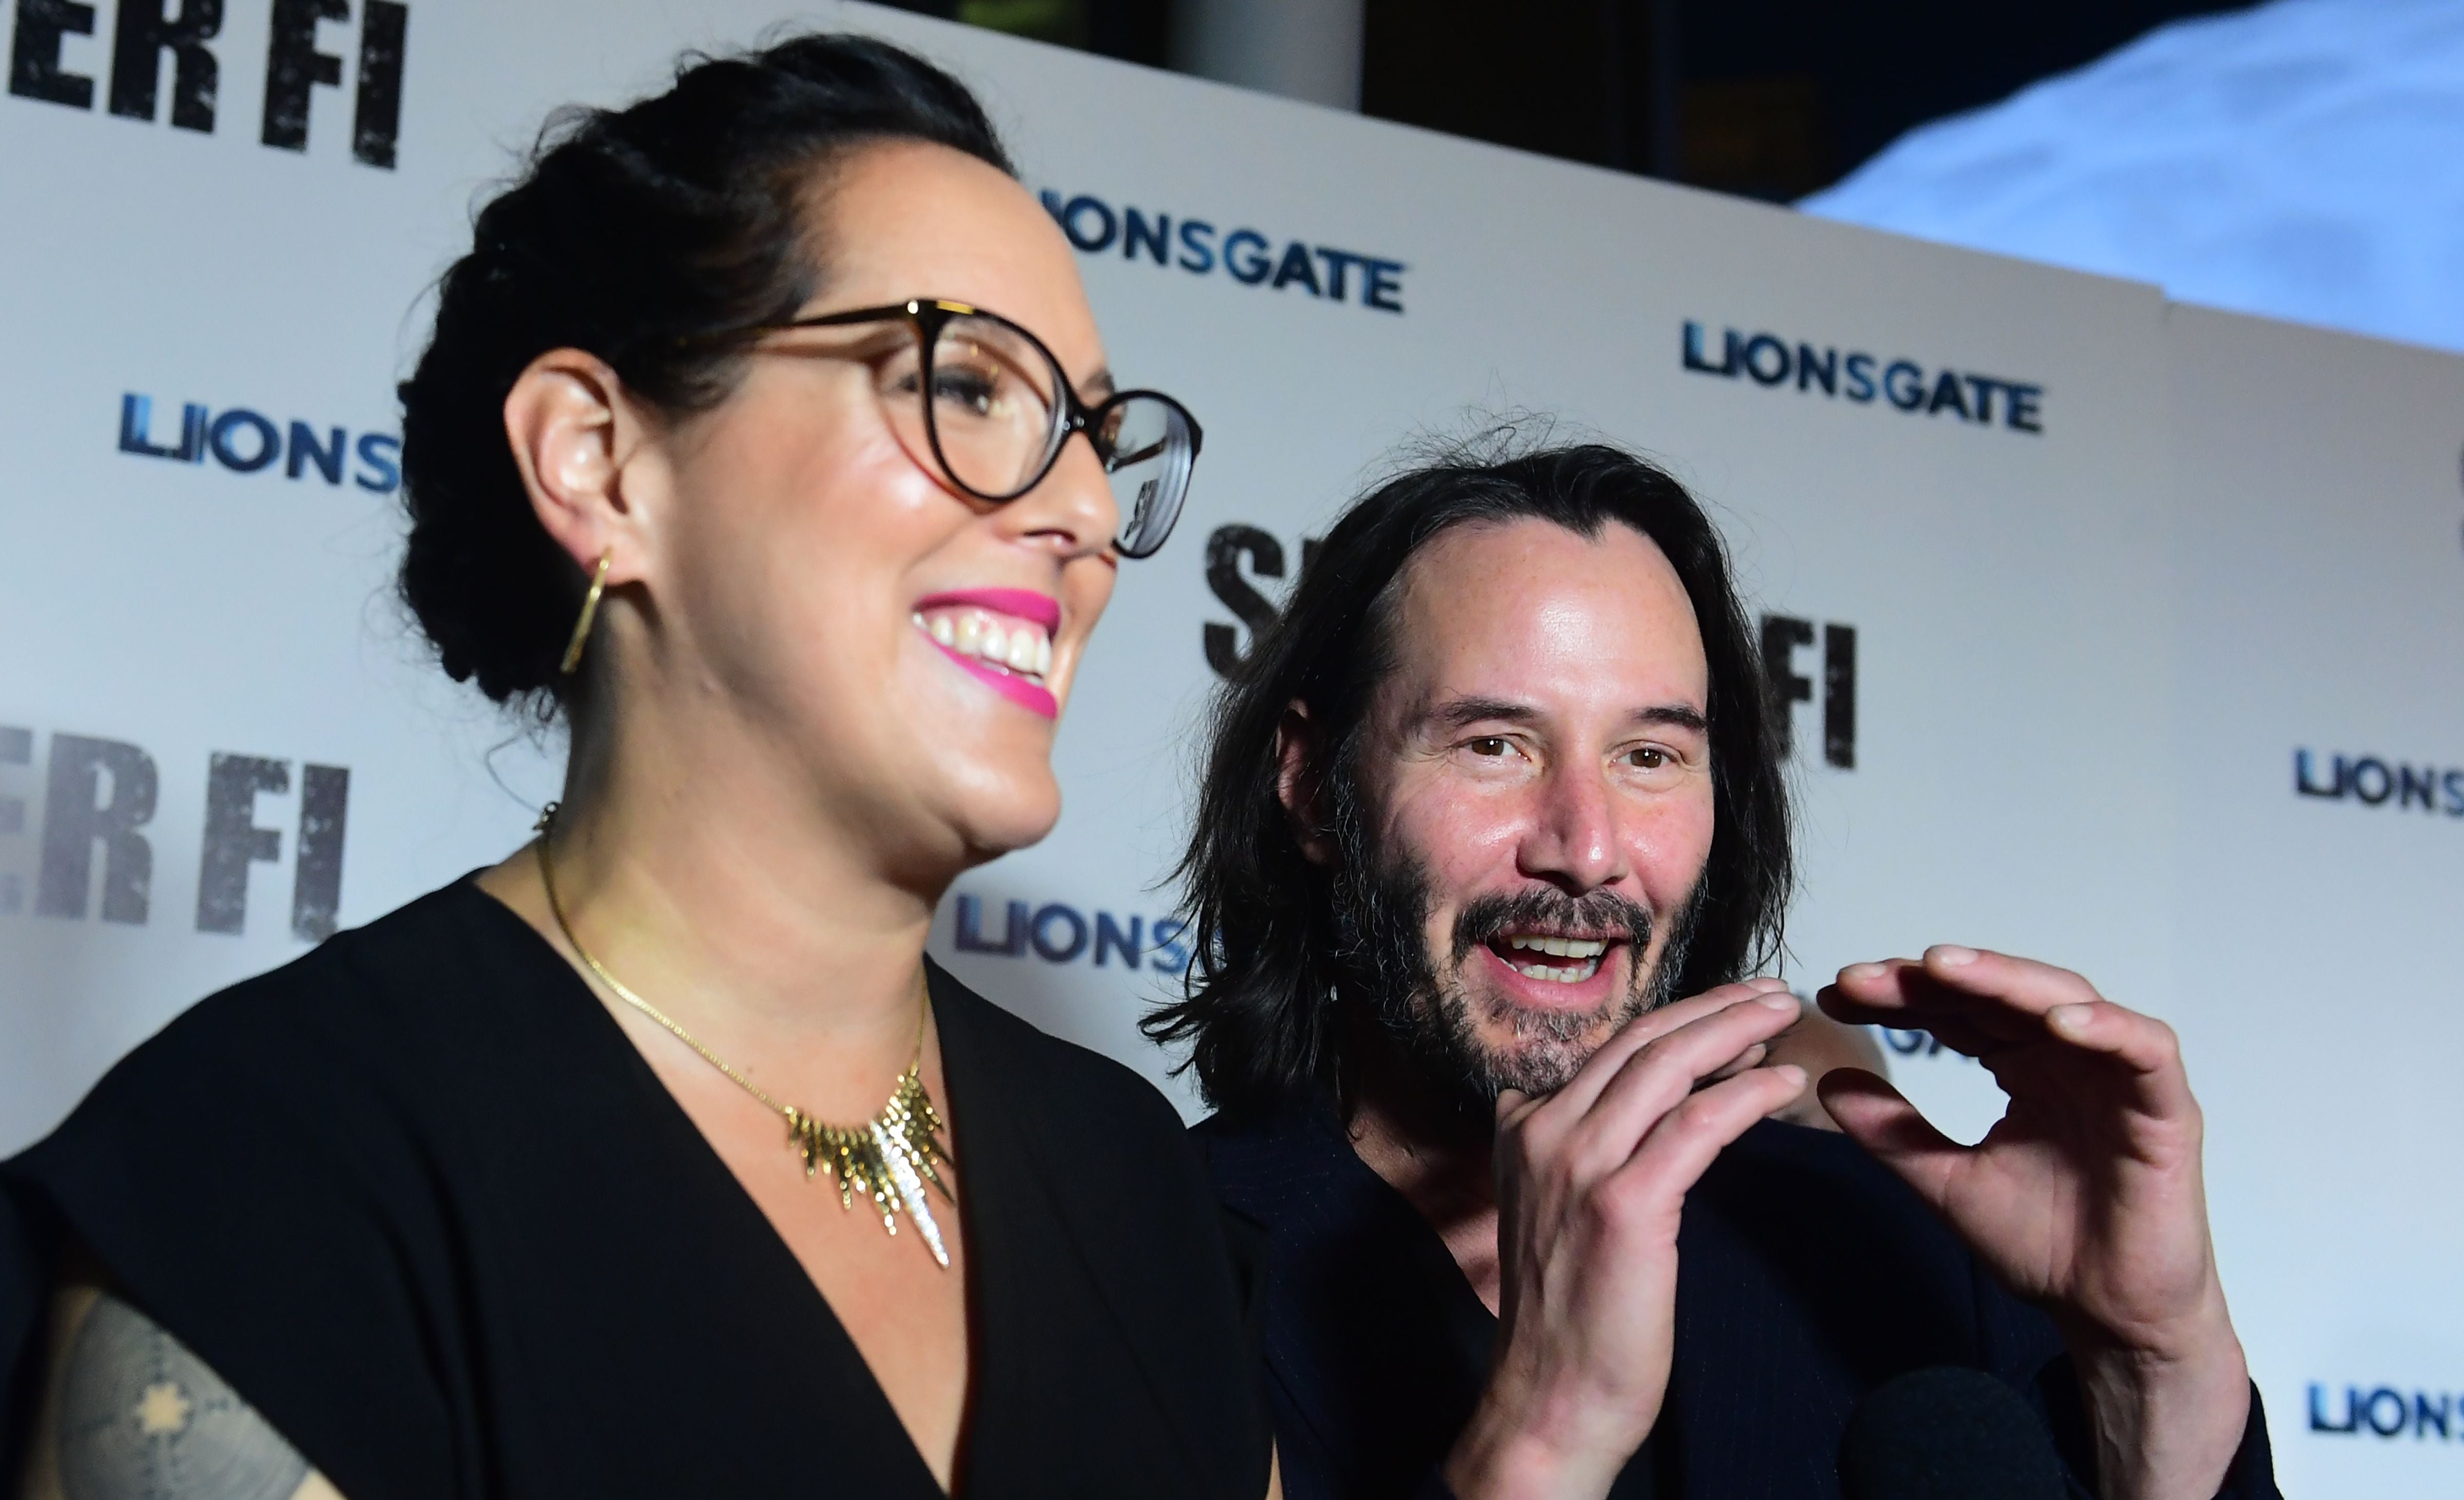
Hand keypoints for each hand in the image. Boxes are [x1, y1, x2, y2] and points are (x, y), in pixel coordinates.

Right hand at [1444, 980, 1807, 1499]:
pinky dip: (1747, 1094)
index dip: (1681, 1021)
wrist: (1549, 1400)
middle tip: (1770, 993)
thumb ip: (1577, 1153)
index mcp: (1523, 1128)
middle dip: (1715, 1007)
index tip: (1733, 1011)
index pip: (1613, 1050)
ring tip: (1783, 1017)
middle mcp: (1543, 1132)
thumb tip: (1637, 1112)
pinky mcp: (1624, 1204)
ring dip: (1736, 1031)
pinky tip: (1784, 1083)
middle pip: (1643, 1042)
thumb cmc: (1568, 1318)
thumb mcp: (1553, 1211)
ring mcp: (1579, 1165)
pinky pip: (1698, 1125)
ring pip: (1668, 1067)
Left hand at [1818, 948, 2249, 1499]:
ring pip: (2067, 1000)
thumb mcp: (1945, 1181)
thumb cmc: (2043, 1244)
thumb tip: (1828, 1080)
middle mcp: (2068, 1059)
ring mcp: (2118, 1078)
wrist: (2106, 1316)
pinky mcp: (2166, 1110)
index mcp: (2021, 1068)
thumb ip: (1892, 1132)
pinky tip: (2056, 1021)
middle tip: (1867, 977)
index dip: (1901, 996)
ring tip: (1942, 968)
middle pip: (2000, 994)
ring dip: (2005, 979)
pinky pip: (2146, 1050)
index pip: (1957, 1012)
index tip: (1838, 994)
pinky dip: (2105, 1028)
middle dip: (1933, 980)